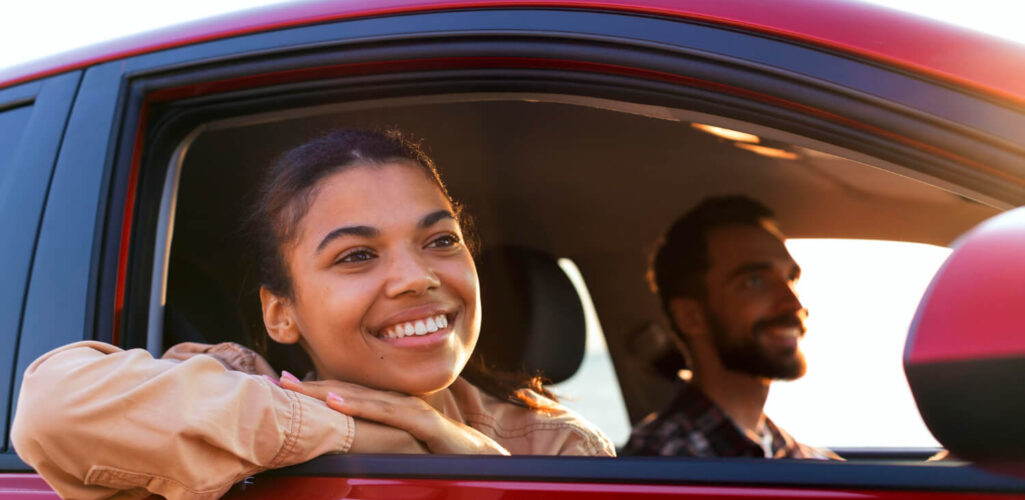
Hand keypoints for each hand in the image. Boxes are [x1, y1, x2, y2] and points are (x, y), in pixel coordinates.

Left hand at [278, 372, 508, 454]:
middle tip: (277, 380)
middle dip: (311, 386)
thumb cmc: (443, 455)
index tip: (284, 385)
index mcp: (390, 410)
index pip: (347, 396)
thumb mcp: (403, 449)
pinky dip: (359, 407)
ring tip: (296, 387)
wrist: (485, 459)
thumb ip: (381, 441)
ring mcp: (411, 412)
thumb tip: (354, 447)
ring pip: (363, 398)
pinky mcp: (424, 425)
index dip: (316, 390)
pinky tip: (336, 402)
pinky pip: (387, 414)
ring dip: (327, 391)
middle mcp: (398, 405)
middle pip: (347, 392)